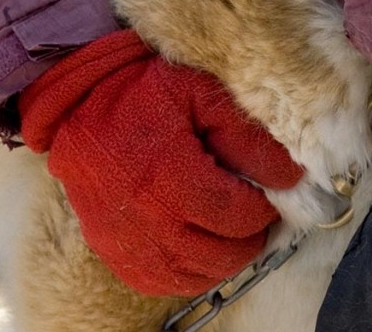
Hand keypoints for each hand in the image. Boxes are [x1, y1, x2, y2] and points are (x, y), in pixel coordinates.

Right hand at [19, 29, 303, 295]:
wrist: (82, 100)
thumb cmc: (147, 90)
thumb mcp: (203, 95)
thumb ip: (246, 137)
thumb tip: (289, 176)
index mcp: (167, 172)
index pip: (233, 214)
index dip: (262, 210)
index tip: (271, 195)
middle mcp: (143, 214)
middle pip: (216, 253)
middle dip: (248, 239)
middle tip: (257, 216)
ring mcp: (121, 236)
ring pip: (188, 275)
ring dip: (221, 261)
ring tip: (234, 234)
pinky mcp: (107, 246)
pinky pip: (154, 281)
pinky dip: (185, 274)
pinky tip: (201, 249)